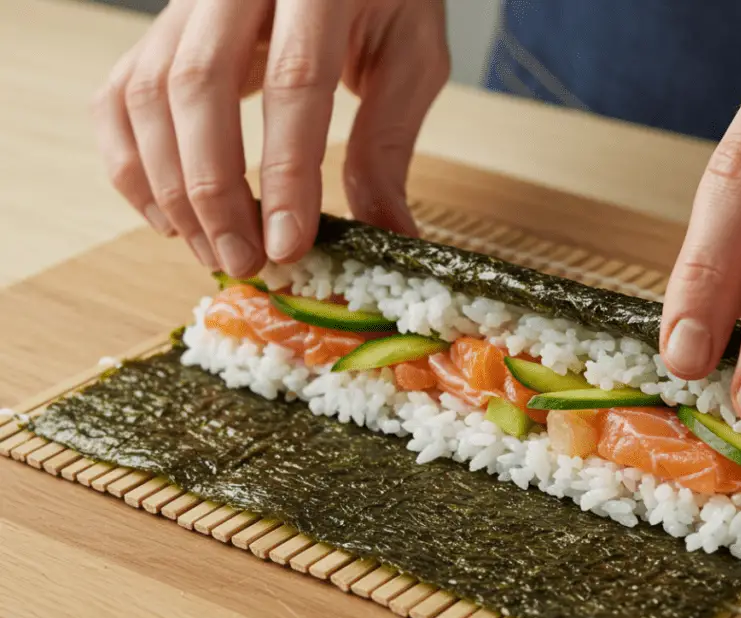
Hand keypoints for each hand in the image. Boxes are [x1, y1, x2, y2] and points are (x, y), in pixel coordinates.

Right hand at [93, 0, 448, 276]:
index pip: (294, 79)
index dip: (287, 171)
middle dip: (216, 189)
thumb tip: (391, 236)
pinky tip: (167, 215)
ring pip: (150, 92)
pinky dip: (131, 162)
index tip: (288, 245)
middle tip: (244, 259)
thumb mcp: (410, 57)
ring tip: (212, 249)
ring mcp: (187, 1)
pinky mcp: (161, 27)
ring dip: (171, 186)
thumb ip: (389, 142)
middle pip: (200, 85)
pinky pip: (120, 94)